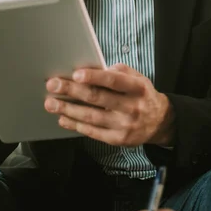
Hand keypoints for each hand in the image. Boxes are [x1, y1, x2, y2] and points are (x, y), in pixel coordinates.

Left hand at [45, 63, 174, 146]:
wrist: (159, 122)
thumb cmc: (142, 94)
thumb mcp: (137, 77)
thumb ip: (117, 72)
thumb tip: (93, 70)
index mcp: (137, 88)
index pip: (113, 81)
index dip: (94, 77)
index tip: (76, 74)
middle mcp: (131, 107)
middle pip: (97, 98)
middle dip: (72, 90)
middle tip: (53, 85)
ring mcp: (124, 125)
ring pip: (91, 117)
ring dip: (68, 109)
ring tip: (51, 103)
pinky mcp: (118, 140)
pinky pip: (92, 132)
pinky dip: (75, 124)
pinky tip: (63, 118)